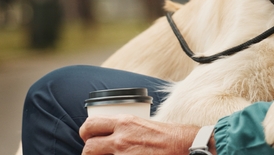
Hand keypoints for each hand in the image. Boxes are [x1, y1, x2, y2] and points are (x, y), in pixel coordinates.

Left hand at [80, 115, 208, 154]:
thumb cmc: (171, 136)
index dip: (86, 133)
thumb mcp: (144, 124)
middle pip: (89, 147)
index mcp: (125, 122)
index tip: (90, 138)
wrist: (187, 146)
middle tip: (95, 154)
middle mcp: (121, 138)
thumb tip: (113, 135)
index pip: (91, 125)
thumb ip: (126, 128)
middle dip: (88, 152)